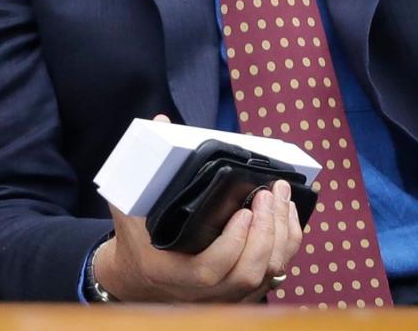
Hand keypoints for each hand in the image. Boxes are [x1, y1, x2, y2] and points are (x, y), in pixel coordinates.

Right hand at [95, 116, 301, 302]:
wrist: (137, 274)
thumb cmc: (135, 237)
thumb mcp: (129, 205)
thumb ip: (144, 168)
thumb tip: (162, 124)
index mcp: (171, 272)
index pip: (210, 271)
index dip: (232, 244)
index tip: (244, 211)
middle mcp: (202, 292)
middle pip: (248, 274)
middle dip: (266, 232)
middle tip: (269, 193)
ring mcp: (224, 293)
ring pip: (267, 274)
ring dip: (281, 233)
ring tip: (280, 195)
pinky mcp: (242, 288)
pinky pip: (276, 272)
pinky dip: (288, 241)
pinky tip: (288, 211)